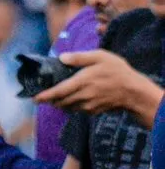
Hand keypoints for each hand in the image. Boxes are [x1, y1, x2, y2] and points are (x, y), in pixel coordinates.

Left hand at [37, 52, 161, 122]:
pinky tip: (74, 97)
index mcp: (82, 82)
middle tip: (42, 95)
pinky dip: (72, 105)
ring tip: (56, 96)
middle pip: (60, 102)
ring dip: (60, 103)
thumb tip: (62, 57)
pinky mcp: (93, 111)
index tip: (34, 98)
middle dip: (50, 99)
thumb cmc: (117, 71)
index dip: (44, 96)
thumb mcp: (100, 57)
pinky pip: (78, 109)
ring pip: (67, 107)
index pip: (58, 91)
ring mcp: (88, 106)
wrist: (134, 92)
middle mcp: (82, 96)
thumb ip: (79, 57)